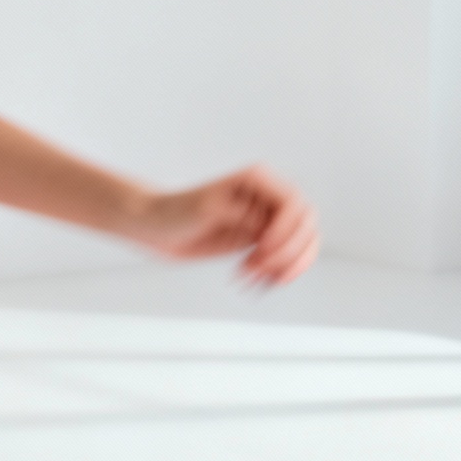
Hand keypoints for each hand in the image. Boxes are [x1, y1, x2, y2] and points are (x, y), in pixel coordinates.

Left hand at [129, 164, 318, 287]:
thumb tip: (267, 227)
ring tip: (260, 278)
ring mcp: (265, 220)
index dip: (285, 229)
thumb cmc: (174, 211)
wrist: (156, 229)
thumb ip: (241, 215)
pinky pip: (286, 259)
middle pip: (305, 226)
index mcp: (257, 179)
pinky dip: (280, 273)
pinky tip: (260, 281)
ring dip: (288, 266)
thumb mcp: (207, 208)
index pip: (293, 203)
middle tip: (260, 267)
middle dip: (289, 252)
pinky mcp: (259, 241)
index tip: (263, 247)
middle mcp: (266, 197)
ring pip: (301, 245)